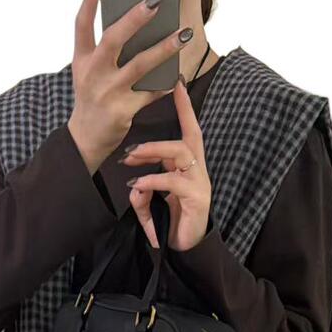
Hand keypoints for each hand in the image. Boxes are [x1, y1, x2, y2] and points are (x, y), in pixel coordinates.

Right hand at [68, 0, 194, 174]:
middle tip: (155, 2)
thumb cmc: (92, 99)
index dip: (89, 5)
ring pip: (139, 66)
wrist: (86, 139)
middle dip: (134, 20)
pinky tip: (178, 75)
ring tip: (183, 35)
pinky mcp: (122, 111)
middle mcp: (93, 74)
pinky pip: (150, 94)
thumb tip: (135, 27)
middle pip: (113, 40)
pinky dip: (165, 85)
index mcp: (82, 61)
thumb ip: (103, 52)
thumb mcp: (87, 73)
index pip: (82, 27)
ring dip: (164, 49)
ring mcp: (108, 93)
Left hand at [121, 77, 211, 251]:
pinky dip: (152, 180)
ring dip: (153, 152)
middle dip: (160, 134)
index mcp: (189, 166)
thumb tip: (134, 186)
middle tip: (130, 146)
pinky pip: (172, 181)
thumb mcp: (149, 204)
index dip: (185, 107)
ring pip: (180, 153)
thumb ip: (140, 193)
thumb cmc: (171, 222)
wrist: (186, 249)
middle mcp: (198, 169)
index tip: (176, 83)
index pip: (190, 129)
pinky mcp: (198, 197)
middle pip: (187, 137)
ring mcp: (200, 182)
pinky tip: (138, 186)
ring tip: (131, 158)